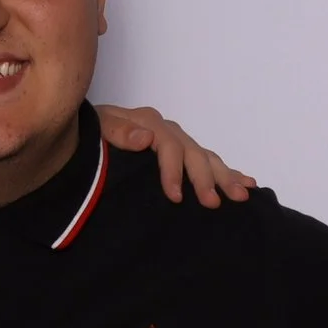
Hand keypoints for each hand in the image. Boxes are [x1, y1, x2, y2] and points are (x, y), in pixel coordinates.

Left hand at [96, 104, 255, 206]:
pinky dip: (227, 172)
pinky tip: (247, 182)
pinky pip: (208, 161)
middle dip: (205, 179)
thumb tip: (146, 138)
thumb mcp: (97, 129)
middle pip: (193, 153)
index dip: (174, 171)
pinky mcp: (180, 154)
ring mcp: (177, 141)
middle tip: (213, 204)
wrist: (80, 132)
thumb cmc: (88, 135)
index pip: (169, 146)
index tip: (175, 197)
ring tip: (241, 195)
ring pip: (206, 158)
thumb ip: (118, 132)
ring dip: (225, 177)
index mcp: (150, 123)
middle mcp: (167, 130)